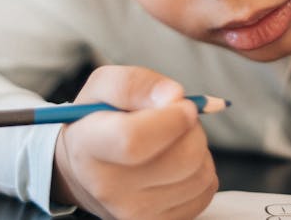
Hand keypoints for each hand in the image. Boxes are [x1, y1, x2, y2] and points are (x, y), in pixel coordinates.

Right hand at [51, 65, 217, 218]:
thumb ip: (136, 83)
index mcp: (88, 146)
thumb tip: (174, 96)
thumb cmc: (98, 120)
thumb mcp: (103, 86)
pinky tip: (176, 162)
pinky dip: (200, 169)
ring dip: (198, 148)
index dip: (171, 119)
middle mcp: (108, 188)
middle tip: (178, 117)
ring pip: (200, 174)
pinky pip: (205, 191)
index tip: (183, 104)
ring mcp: (134, 213)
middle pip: (181, 159)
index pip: (135, 140)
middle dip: (192, 128)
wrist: (85, 169)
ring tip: (173, 140)